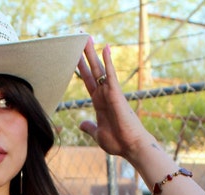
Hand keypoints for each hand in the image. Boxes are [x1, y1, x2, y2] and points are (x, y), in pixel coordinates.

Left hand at [77, 39, 153, 162]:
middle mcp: (105, 95)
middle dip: (85, 55)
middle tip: (80, 38)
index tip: (74, 56)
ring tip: (86, 37)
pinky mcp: (117, 95)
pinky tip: (105, 48)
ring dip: (93, 53)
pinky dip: (108, 62)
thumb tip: (81, 124)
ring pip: (100, 69)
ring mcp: (111, 93)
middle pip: (93, 70)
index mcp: (99, 102)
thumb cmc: (118, 142)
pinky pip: (111, 76)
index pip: (88, 81)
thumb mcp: (98, 134)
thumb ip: (89, 127)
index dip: (81, 68)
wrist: (130, 147)